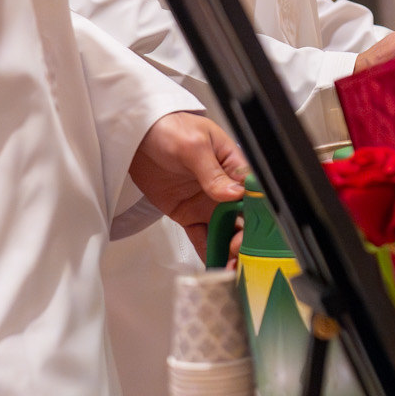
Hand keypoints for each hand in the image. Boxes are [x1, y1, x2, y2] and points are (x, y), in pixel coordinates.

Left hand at [130, 111, 246, 252]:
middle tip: (238, 252)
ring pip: (225, 231)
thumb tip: (233, 194)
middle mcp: (224, 187)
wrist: (137, 136)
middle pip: (243, 217)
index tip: (255, 233)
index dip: (257, 214)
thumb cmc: (170, 128)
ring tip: (230, 267)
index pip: (252, 193)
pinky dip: (209, 251)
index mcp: (233, 165)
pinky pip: (202, 236)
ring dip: (230, 249)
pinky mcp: (189, 215)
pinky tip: (214, 265)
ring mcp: (207, 203)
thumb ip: (212, 172)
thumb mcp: (193, 145)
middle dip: (245, 237)